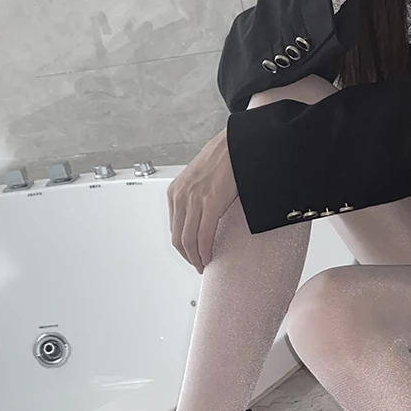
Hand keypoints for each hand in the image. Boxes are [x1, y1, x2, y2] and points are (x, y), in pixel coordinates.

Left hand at [166, 126, 237, 273]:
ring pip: (188, 240)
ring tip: (204, 264)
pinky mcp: (210, 203)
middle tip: (197, 264)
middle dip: (187, 256)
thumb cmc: (223, 159)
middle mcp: (181, 196)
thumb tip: (201, 218)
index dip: (182, 246)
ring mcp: (194, 200)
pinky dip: (205, 250)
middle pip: (178, 237)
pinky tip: (209, 257)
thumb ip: (195, 198)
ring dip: (196, 257)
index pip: (174, 228)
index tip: (190, 254)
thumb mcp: (200, 180)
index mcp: (176, 191)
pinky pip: (203, 235)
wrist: (237, 145)